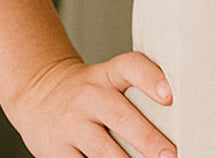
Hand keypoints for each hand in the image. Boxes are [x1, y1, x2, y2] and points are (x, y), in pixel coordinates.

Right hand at [3, 51, 176, 157]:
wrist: (40, 92)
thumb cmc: (89, 91)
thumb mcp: (109, 79)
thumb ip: (136, 91)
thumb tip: (176, 119)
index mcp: (108, 74)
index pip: (131, 66)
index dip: (151, 79)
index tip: (170, 95)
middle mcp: (90, 95)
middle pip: (121, 116)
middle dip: (147, 139)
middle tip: (170, 155)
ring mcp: (71, 123)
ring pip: (102, 149)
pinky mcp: (55, 149)